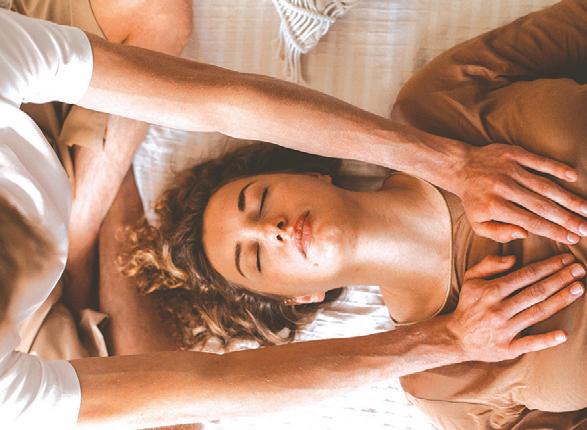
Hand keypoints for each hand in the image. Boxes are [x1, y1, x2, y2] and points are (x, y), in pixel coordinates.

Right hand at [447, 254, 584, 361]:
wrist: (456, 337)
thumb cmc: (468, 305)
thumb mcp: (471, 278)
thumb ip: (490, 264)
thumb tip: (514, 259)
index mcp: (492, 290)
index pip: (526, 275)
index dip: (548, 266)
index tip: (566, 259)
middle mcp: (500, 309)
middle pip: (536, 292)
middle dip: (560, 279)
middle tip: (580, 270)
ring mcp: (504, 329)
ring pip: (537, 312)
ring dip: (560, 300)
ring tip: (579, 288)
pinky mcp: (507, 348)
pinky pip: (529, 343)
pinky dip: (546, 340)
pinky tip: (563, 334)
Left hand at [457, 143, 586, 243]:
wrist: (460, 167)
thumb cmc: (473, 200)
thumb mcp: (477, 223)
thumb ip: (499, 233)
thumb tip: (525, 234)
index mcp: (494, 206)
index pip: (530, 222)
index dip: (553, 231)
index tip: (572, 238)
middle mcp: (504, 187)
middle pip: (541, 206)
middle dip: (567, 218)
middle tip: (586, 228)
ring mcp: (510, 169)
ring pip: (545, 185)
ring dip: (568, 198)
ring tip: (586, 209)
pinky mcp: (513, 153)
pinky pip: (539, 161)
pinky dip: (557, 168)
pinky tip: (574, 177)